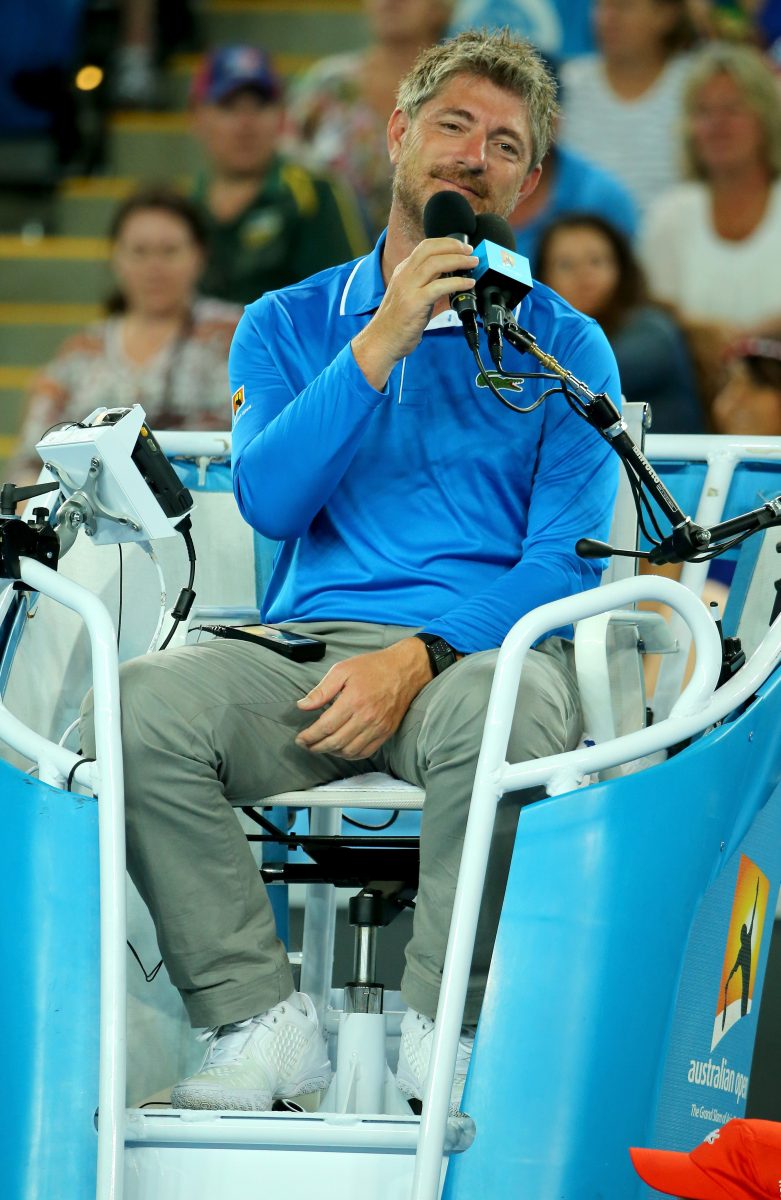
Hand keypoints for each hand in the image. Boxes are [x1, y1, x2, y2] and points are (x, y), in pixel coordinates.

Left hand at [294, 637, 431, 758]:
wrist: (404, 670)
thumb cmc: (373, 667)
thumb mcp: (342, 670)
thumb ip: (321, 690)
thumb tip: (303, 706)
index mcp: (353, 700)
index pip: (326, 727)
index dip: (310, 736)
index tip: (300, 738)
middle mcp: (367, 717)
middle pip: (335, 742)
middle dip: (316, 747)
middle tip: (306, 745)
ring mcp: (378, 727)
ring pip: (349, 751)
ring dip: (332, 752)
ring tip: (321, 747)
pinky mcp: (386, 732)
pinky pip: (365, 752)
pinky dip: (350, 755)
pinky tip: (341, 749)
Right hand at [352, 238, 477, 389]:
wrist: (382, 341)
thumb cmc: (398, 324)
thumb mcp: (415, 299)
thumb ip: (433, 289)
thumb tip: (458, 286)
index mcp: (403, 271)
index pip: (425, 247)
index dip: (446, 244)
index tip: (462, 248)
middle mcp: (404, 275)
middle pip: (430, 249)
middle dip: (454, 246)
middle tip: (471, 252)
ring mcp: (408, 288)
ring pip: (435, 263)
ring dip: (458, 261)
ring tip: (473, 264)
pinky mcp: (414, 302)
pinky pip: (439, 286)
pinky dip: (457, 282)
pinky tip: (468, 284)